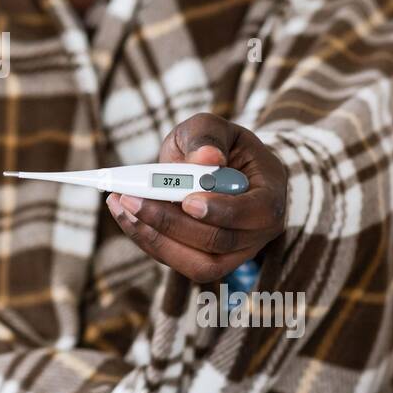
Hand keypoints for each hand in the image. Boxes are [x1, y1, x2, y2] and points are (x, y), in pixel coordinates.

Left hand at [105, 113, 287, 283]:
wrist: (221, 169)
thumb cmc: (219, 147)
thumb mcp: (213, 128)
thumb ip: (207, 137)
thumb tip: (205, 157)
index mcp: (269, 197)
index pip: (254, 214)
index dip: (220, 211)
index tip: (187, 201)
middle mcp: (257, 233)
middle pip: (218, 242)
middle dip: (171, 222)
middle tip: (132, 199)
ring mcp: (235, 254)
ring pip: (198, 264)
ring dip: (155, 238)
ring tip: (123, 207)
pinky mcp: (208, 262)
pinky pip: (180, 263)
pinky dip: (150, 242)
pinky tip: (126, 216)